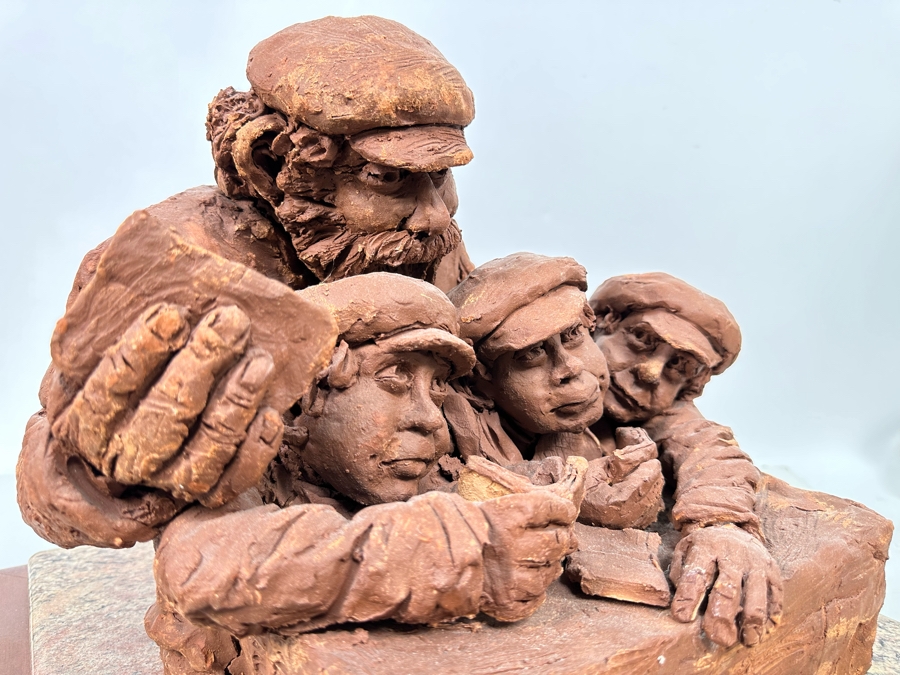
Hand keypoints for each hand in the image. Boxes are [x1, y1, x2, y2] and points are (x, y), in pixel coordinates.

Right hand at [50, 303, 282, 507]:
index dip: (137, 356)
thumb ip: (101, 280)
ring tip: (260, 362)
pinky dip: (254, 453)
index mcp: (85, 413)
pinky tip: (272, 415)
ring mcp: (168, 476)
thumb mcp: (128, 277)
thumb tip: (97, 284)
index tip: (173, 315)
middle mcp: (123, 454)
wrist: (218, 326)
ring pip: (197, 459)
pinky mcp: (212, 487)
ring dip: (232, 410)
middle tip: (231, 322)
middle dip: (196, 371)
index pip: (104, 393)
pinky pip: (233, 483)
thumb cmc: (170, 301)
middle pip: (157, 424)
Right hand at [478, 490, 577, 621]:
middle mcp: (512, 547)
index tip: (565, 512)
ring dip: (549, 564)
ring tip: (537, 559)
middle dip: (562, 537)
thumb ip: (527, 507)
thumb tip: (565, 514)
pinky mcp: (506, 601)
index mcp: (507, 517)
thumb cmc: (466, 529)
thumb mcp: (493, 507)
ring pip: (551, 570)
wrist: (434, 557)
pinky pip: (536, 598)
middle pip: (558, 540)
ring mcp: (511, 577)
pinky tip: (528, 580)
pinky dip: (537, 592)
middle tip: (557, 536)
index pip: (551, 508)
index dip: (563, 510)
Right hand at [577, 427, 663, 527]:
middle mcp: (627, 517)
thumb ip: (626, 458)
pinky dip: (650, 495)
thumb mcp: (600, 467)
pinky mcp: (635, 526)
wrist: (572, 507)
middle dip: (653, 474)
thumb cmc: (583, 485)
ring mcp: (632, 524)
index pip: (644, 481)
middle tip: (647, 462)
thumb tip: (650, 448)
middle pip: (653, 490)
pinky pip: (652, 508)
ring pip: (656, 499)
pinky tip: (641, 487)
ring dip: (653, 484)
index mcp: (616, 503)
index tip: (651, 456)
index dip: (650, 466)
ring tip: (642, 473)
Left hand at [669, 525, 783, 646]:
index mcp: (707, 547)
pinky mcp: (774, 574)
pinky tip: (761, 633)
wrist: (736, 531)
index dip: (688, 597)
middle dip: (721, 616)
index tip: (682, 617)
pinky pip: (775, 599)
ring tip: (746, 641)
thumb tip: (679, 604)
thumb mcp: (686, 550)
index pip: (695, 574)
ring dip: (751, 623)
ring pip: (756, 598)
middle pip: (727, 589)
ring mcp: (757, 564)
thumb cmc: (706, 550)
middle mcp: (734, 555)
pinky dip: (769, 619)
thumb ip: (679, 574)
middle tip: (717, 638)